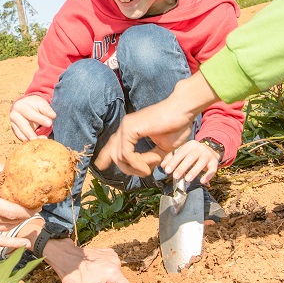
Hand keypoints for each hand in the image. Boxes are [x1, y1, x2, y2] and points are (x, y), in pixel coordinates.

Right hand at [0, 165, 32, 249]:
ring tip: (30, 215)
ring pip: (6, 229)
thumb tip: (10, 165)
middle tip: (37, 205)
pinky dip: (11, 244)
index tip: (38, 202)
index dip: (29, 208)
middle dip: (28, 213)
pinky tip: (24, 245)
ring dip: (20, 223)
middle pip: (12, 220)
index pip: (12, 210)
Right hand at [9, 95, 55, 141]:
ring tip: (44, 140)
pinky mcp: (16, 131)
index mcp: (20, 107)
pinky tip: (39, 141)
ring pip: (22, 135)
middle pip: (24, 127)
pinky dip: (31, 141)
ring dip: (33, 139)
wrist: (25, 106)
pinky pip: (22, 138)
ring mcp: (13, 125)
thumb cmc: (35, 105)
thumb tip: (53, 116)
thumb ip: (47, 109)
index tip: (50, 123)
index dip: (40, 119)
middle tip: (44, 139)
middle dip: (33, 134)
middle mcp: (14, 116)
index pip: (30, 114)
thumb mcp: (41, 103)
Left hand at [43, 238, 133, 282]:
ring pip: (116, 277)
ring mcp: (112, 256)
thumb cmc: (73, 276)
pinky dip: (104, 273)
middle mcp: (116, 262)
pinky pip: (112, 268)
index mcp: (113, 272)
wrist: (63, 257)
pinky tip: (93, 273)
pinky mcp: (108, 252)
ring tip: (93, 281)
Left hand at [102, 73, 218, 176]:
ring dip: (136, 167)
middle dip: (125, 168)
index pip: (112, 144)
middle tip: (145, 173)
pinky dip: (137, 163)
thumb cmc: (177, 125)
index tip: (100, 166)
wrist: (183, 110)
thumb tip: (145, 169)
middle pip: (113, 153)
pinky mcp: (130, 129)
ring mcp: (126, 126)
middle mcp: (125, 127)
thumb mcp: (163, 148)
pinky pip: (127, 154)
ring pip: (120, 157)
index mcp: (131, 129)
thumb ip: (152, 158)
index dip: (105, 156)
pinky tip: (149, 165)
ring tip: (150, 168)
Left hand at [161, 139, 220, 185]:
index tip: (167, 170)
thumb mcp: (183, 152)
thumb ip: (172, 158)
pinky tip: (202, 181)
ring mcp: (208, 155)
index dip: (173, 161)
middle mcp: (200, 148)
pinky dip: (208, 175)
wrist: (210, 150)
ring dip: (194, 171)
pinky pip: (212, 169)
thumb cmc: (192, 153)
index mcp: (190, 145)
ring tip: (187, 179)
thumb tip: (163, 165)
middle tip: (175, 176)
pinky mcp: (214, 163)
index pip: (181, 153)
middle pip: (191, 157)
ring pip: (201, 162)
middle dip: (182, 167)